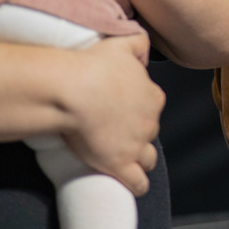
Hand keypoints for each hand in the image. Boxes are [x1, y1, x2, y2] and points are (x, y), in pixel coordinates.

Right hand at [59, 35, 163, 194]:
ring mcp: (137, 145)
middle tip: (116, 132)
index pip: (153, 104)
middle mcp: (150, 121)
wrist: (74, 91)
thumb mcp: (122, 43)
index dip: (140, 107)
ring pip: (149, 158)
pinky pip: (138, 182)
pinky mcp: (121, 164)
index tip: (123, 108)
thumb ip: (138, 42)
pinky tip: (133, 186)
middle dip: (138, 133)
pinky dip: (137, 184)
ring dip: (141, 159)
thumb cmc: (94, 66)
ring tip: (128, 160)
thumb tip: (144, 48)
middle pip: (150, 130)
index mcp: (152, 95)